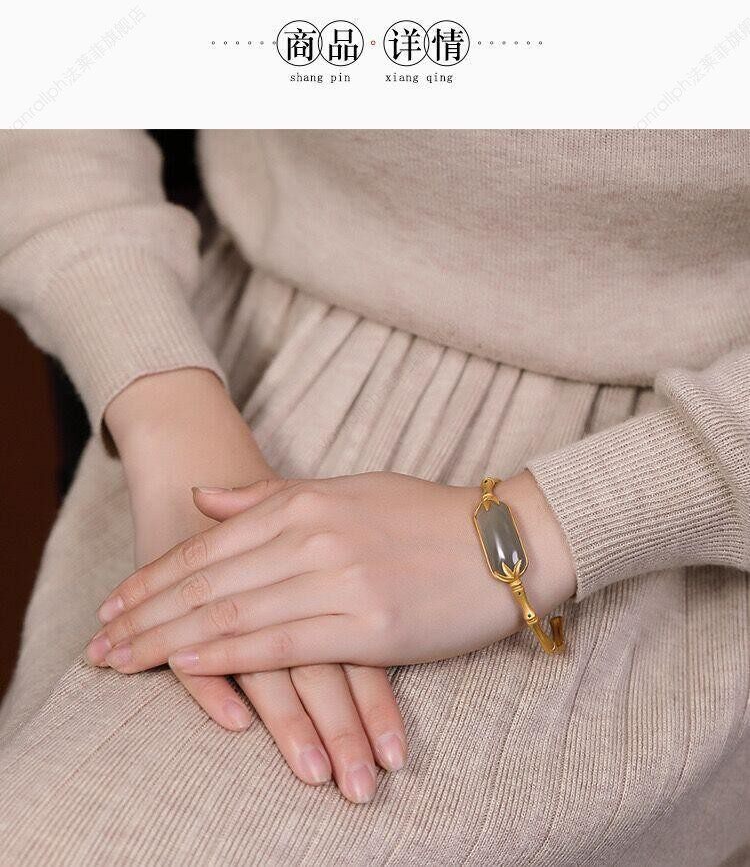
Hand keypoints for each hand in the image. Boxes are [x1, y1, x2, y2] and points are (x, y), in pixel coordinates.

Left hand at [91, 369, 406, 802]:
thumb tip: (204, 498)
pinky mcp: (368, 626)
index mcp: (306, 502)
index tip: (115, 602)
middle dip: (146, 612)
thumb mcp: (344, 490)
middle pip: (209, 580)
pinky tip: (188, 664)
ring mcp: (339, 580)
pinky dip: (228, 654)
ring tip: (123, 659)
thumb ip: (271, 497)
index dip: (156, 576)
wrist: (503, 542)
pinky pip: (282, 642)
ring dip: (169, 639)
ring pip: (233, 611)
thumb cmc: (424, 516)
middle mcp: (314, 536)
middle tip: (99, 640)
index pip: (210, 545)